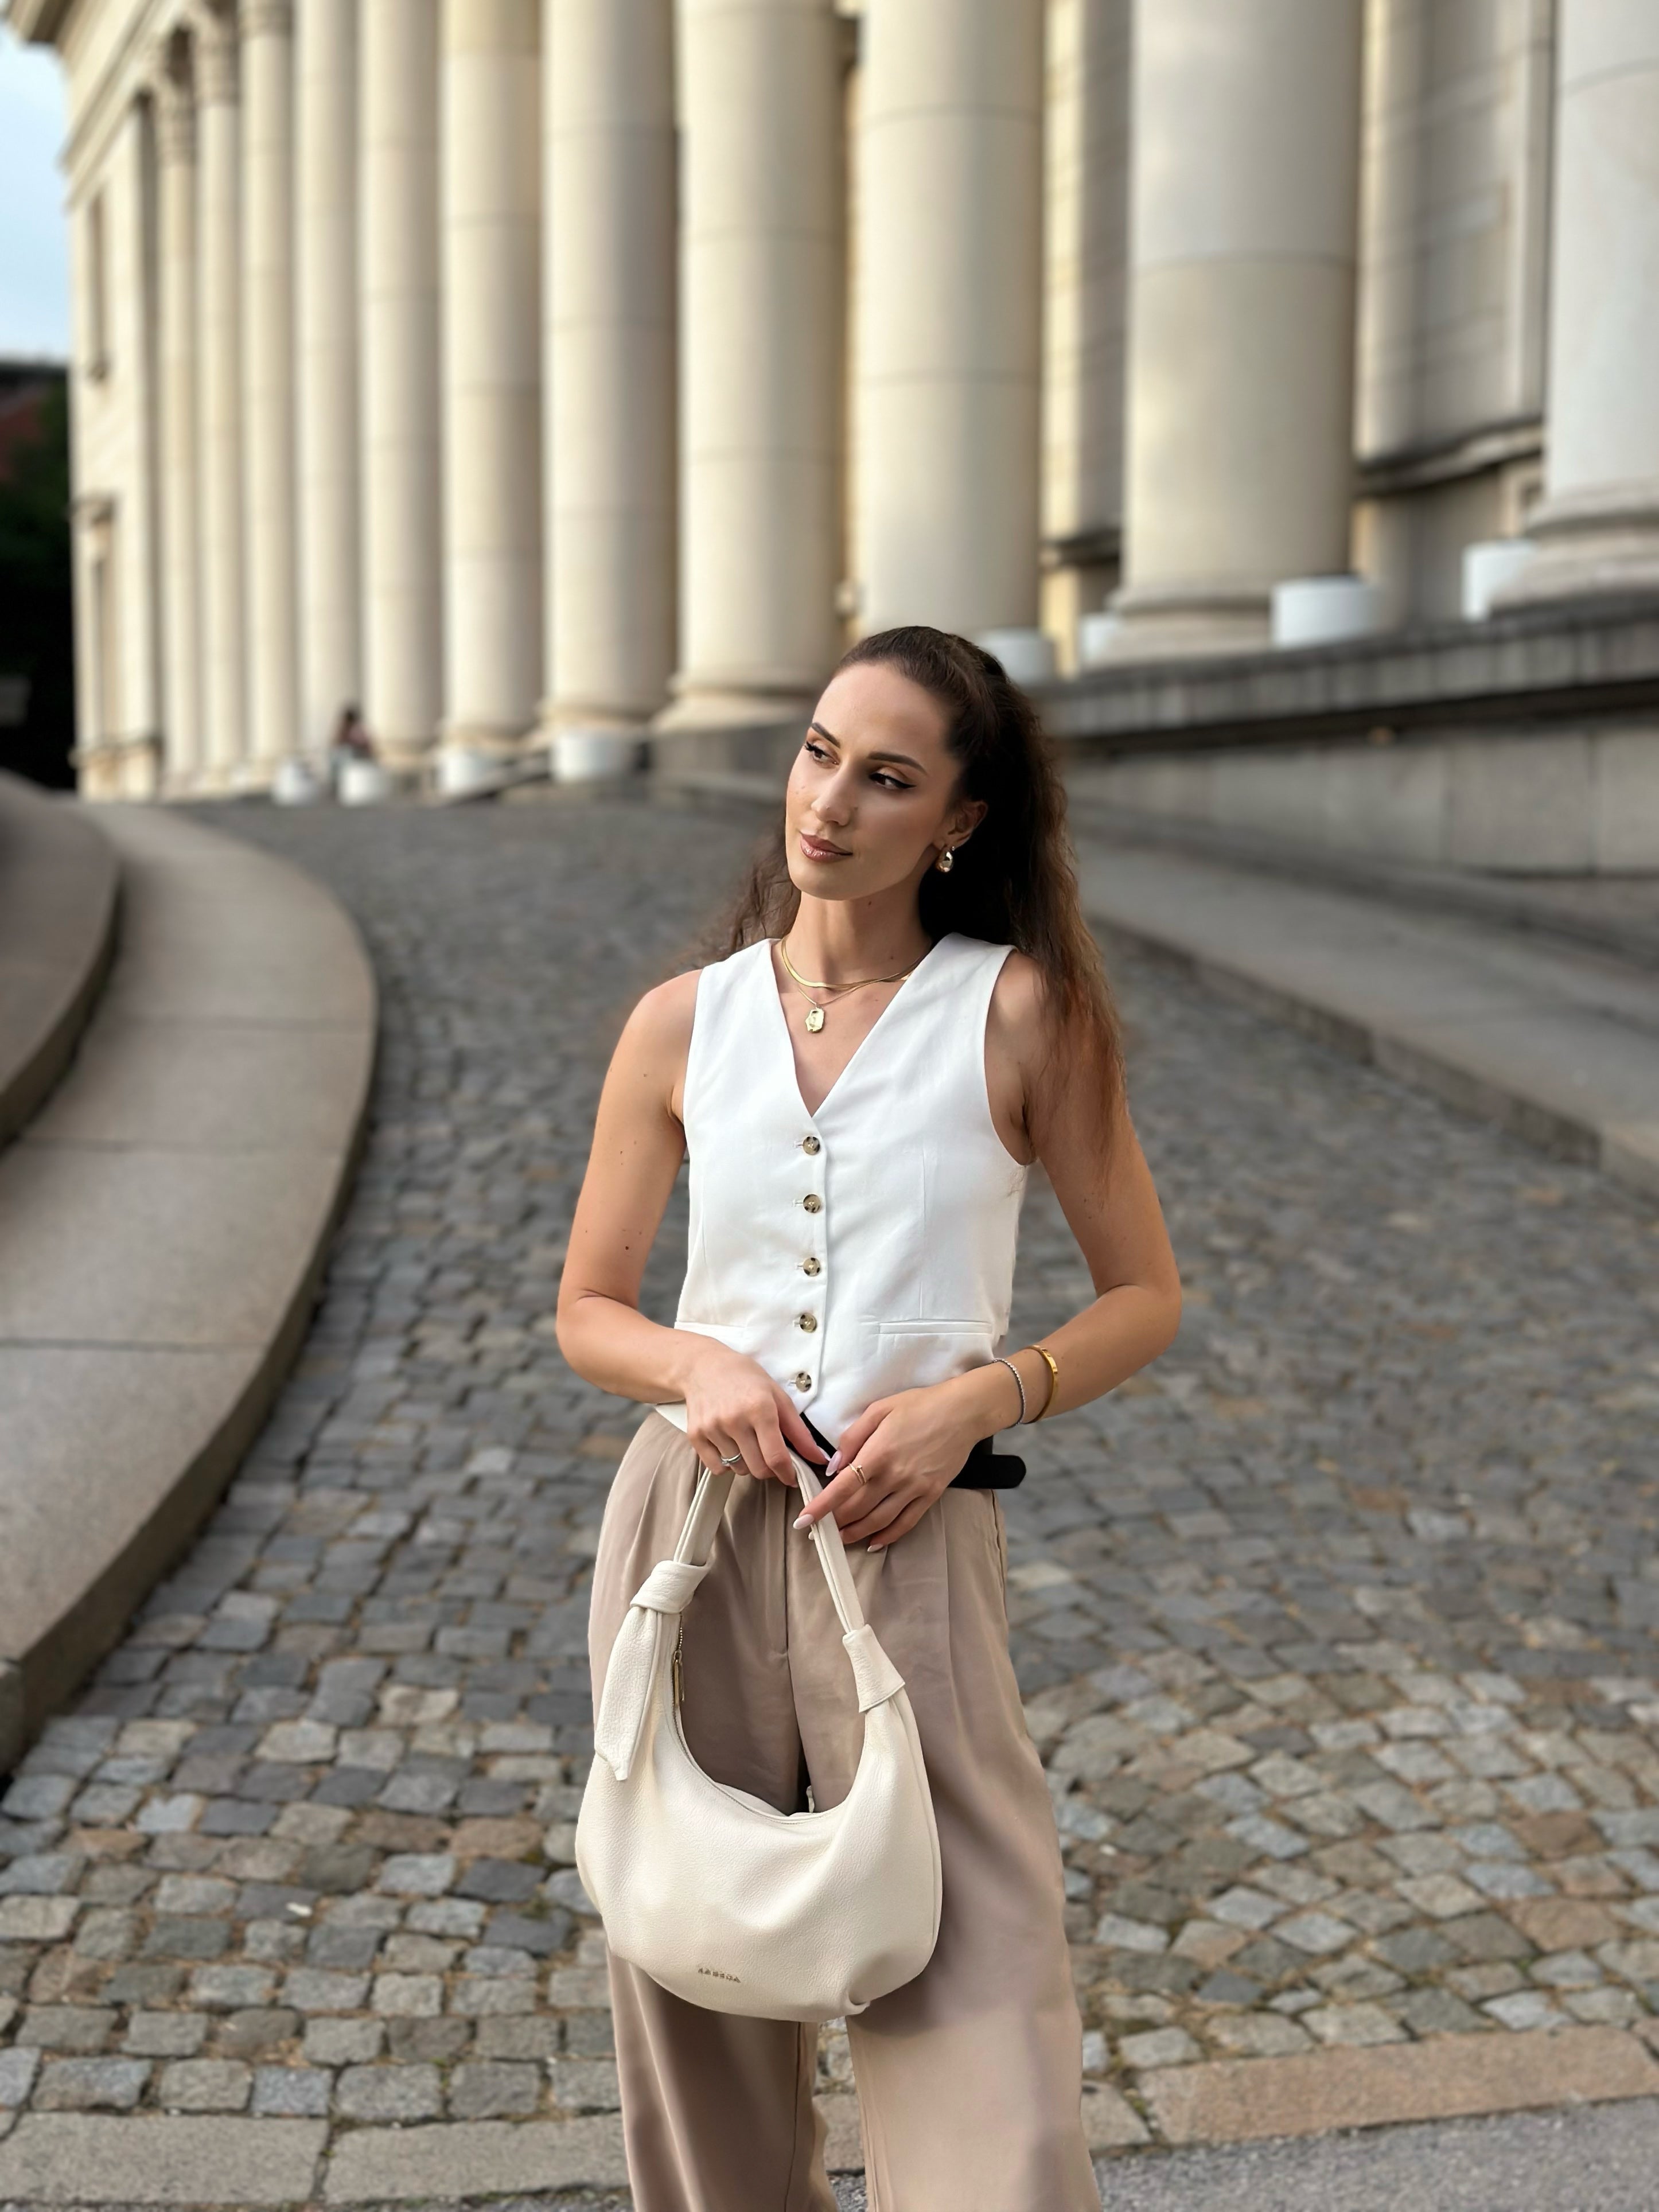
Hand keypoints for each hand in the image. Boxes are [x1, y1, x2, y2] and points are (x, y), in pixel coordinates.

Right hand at [679, 1338, 829, 1487]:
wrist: (704, 1367)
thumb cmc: (746, 1379)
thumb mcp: (778, 1397)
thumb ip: (799, 1431)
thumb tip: (819, 1458)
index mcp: (760, 1409)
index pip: (776, 1457)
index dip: (787, 1474)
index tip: (791, 1478)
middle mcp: (734, 1420)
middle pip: (758, 1469)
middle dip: (769, 1469)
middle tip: (769, 1455)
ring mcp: (712, 1428)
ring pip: (738, 1469)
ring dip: (747, 1464)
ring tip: (746, 1441)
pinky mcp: (695, 1435)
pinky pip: (717, 1468)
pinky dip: (727, 1464)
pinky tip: (729, 1444)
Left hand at [791, 1378, 991, 1549]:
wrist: (963, 1411)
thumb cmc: (920, 1405)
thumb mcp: (879, 1410)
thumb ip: (852, 1437)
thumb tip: (833, 1465)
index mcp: (878, 1453)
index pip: (842, 1488)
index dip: (821, 1507)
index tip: (804, 1521)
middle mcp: (894, 1476)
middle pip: (857, 1509)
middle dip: (835, 1521)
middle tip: (821, 1527)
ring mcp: (914, 1488)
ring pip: (879, 1521)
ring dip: (857, 1533)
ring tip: (842, 1537)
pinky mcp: (931, 1495)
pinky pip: (906, 1523)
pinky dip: (888, 1537)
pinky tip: (875, 1543)